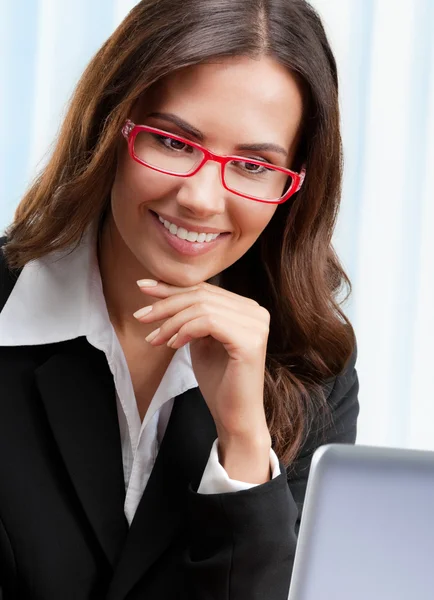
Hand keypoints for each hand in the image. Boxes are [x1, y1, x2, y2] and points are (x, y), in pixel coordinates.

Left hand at [134, 279, 271, 444]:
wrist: (234, 417)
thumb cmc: (218, 381)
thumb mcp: (200, 339)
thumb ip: (191, 315)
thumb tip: (161, 289)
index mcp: (247, 308)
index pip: (204, 289)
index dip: (171, 287)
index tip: (142, 287)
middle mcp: (256, 311)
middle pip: (201, 295)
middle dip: (165, 304)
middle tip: (140, 316)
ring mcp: (256, 325)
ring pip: (201, 307)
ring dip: (171, 322)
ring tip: (155, 339)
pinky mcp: (249, 340)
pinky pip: (207, 322)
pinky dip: (184, 331)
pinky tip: (173, 345)